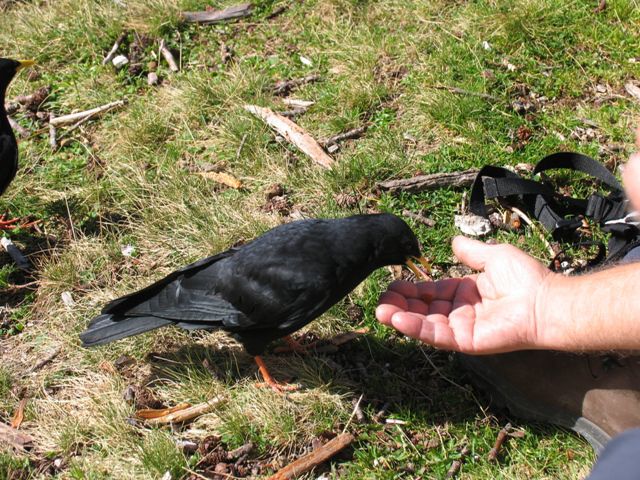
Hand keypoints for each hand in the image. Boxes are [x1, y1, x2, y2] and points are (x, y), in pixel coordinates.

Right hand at [376, 236, 555, 353]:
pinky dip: (416, 328)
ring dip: (401, 317)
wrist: (546, 300)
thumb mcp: (493, 256)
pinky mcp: (465, 341)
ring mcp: (462, 328)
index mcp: (465, 293)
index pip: (431, 292)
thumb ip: (471, 252)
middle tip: (381, 300)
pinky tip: (398, 319)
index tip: (392, 284)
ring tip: (381, 311)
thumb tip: (453, 240)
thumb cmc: (526, 278)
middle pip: (423, 309)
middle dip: (401, 304)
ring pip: (425, 323)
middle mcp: (460, 312)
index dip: (411, 289)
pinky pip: (436, 335)